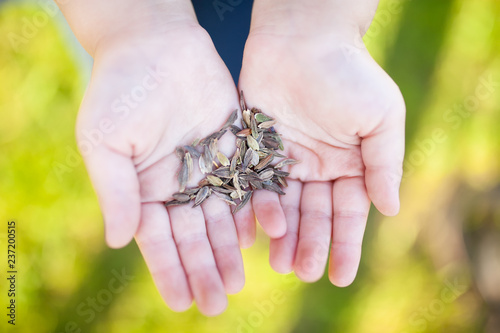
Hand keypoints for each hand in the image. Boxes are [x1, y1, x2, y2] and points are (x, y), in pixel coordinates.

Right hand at [77, 26, 254, 314]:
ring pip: (221, 217)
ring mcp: (207, 168)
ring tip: (238, 282)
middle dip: (204, 268)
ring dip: (229, 250)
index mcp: (144, 188)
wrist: (155, 44)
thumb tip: (119, 242)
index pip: (157, 239)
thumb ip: (116, 192)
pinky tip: (257, 238)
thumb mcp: (105, 142)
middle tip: (217, 302)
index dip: (169, 271)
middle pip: (193, 235)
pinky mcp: (233, 149)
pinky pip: (244, 186)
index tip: (181, 303)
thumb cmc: (120, 90)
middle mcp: (177, 184)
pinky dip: (251, 212)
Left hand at [239, 16, 404, 285]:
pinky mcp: (256, 149)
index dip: (346, 245)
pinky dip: (255, 209)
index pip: (349, 213)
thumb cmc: (347, 73)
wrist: (302, 37)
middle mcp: (318, 166)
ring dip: (282, 235)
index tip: (341, 276)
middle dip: (310, 244)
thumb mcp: (381, 117)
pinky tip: (253, 232)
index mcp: (350, 163)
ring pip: (284, 206)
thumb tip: (391, 209)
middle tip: (302, 273)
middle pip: (314, 215)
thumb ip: (385, 163)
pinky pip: (255, 185)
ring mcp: (286, 159)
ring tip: (278, 263)